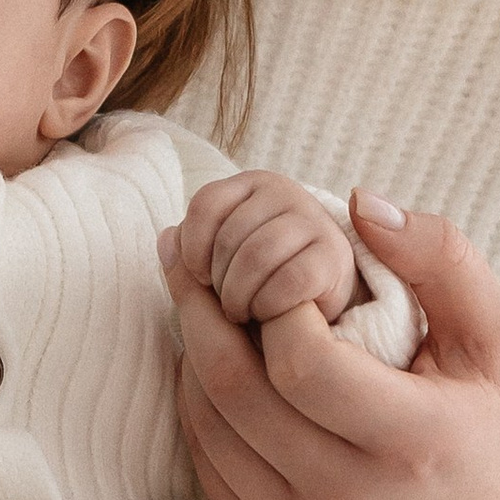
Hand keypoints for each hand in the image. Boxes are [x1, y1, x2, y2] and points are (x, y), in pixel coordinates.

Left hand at [164, 195, 499, 499]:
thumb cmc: (488, 431)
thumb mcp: (495, 340)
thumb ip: (442, 258)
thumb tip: (360, 202)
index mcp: (414, 442)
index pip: (306, 364)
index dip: (275, 303)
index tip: (280, 271)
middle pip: (238, 392)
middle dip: (204, 314)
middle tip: (193, 263)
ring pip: (210, 425)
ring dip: (191, 356)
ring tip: (198, 306)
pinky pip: (206, 464)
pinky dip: (197, 406)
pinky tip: (208, 367)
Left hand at [170, 170, 360, 326]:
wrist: (320, 297)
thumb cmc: (261, 276)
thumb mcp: (222, 257)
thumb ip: (192, 250)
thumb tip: (166, 238)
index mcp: (251, 185)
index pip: (206, 204)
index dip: (192, 246)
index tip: (198, 278)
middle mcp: (285, 192)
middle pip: (229, 236)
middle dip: (217, 281)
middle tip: (223, 305)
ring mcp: (313, 220)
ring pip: (257, 256)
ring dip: (239, 296)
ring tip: (241, 312)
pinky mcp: (334, 255)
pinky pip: (289, 279)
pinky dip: (268, 304)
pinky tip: (267, 314)